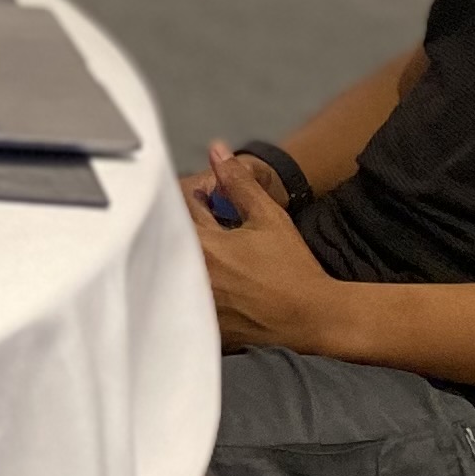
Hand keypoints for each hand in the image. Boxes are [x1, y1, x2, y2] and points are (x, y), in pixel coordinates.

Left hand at [185, 142, 345, 353]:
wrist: (311, 317)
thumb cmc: (291, 267)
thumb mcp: (268, 217)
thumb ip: (238, 183)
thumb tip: (217, 150)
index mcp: (204, 245)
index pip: (173, 210)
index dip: (182, 200)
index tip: (194, 203)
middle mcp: (190, 275)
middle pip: (163, 242)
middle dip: (171, 227)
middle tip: (195, 228)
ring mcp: (192, 303)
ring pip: (165, 272)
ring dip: (171, 258)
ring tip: (201, 257)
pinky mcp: (198, 324)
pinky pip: (175, 301)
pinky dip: (178, 288)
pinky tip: (200, 283)